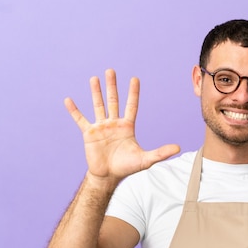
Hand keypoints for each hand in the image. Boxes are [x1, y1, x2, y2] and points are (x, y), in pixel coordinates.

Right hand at [65, 69, 179, 181]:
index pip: (131, 106)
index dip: (133, 93)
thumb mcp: (145, 160)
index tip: (134, 79)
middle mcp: (114, 123)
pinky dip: (74, 110)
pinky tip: (68, 100)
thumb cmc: (127, 167)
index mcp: (127, 127)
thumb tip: (178, 149)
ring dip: (95, 92)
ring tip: (94, 78)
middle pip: (113, 101)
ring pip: (98, 106)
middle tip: (111, 71)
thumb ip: (160, 153)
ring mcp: (101, 127)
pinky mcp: (89, 133)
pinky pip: (80, 119)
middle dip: (112, 86)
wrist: (108, 176)